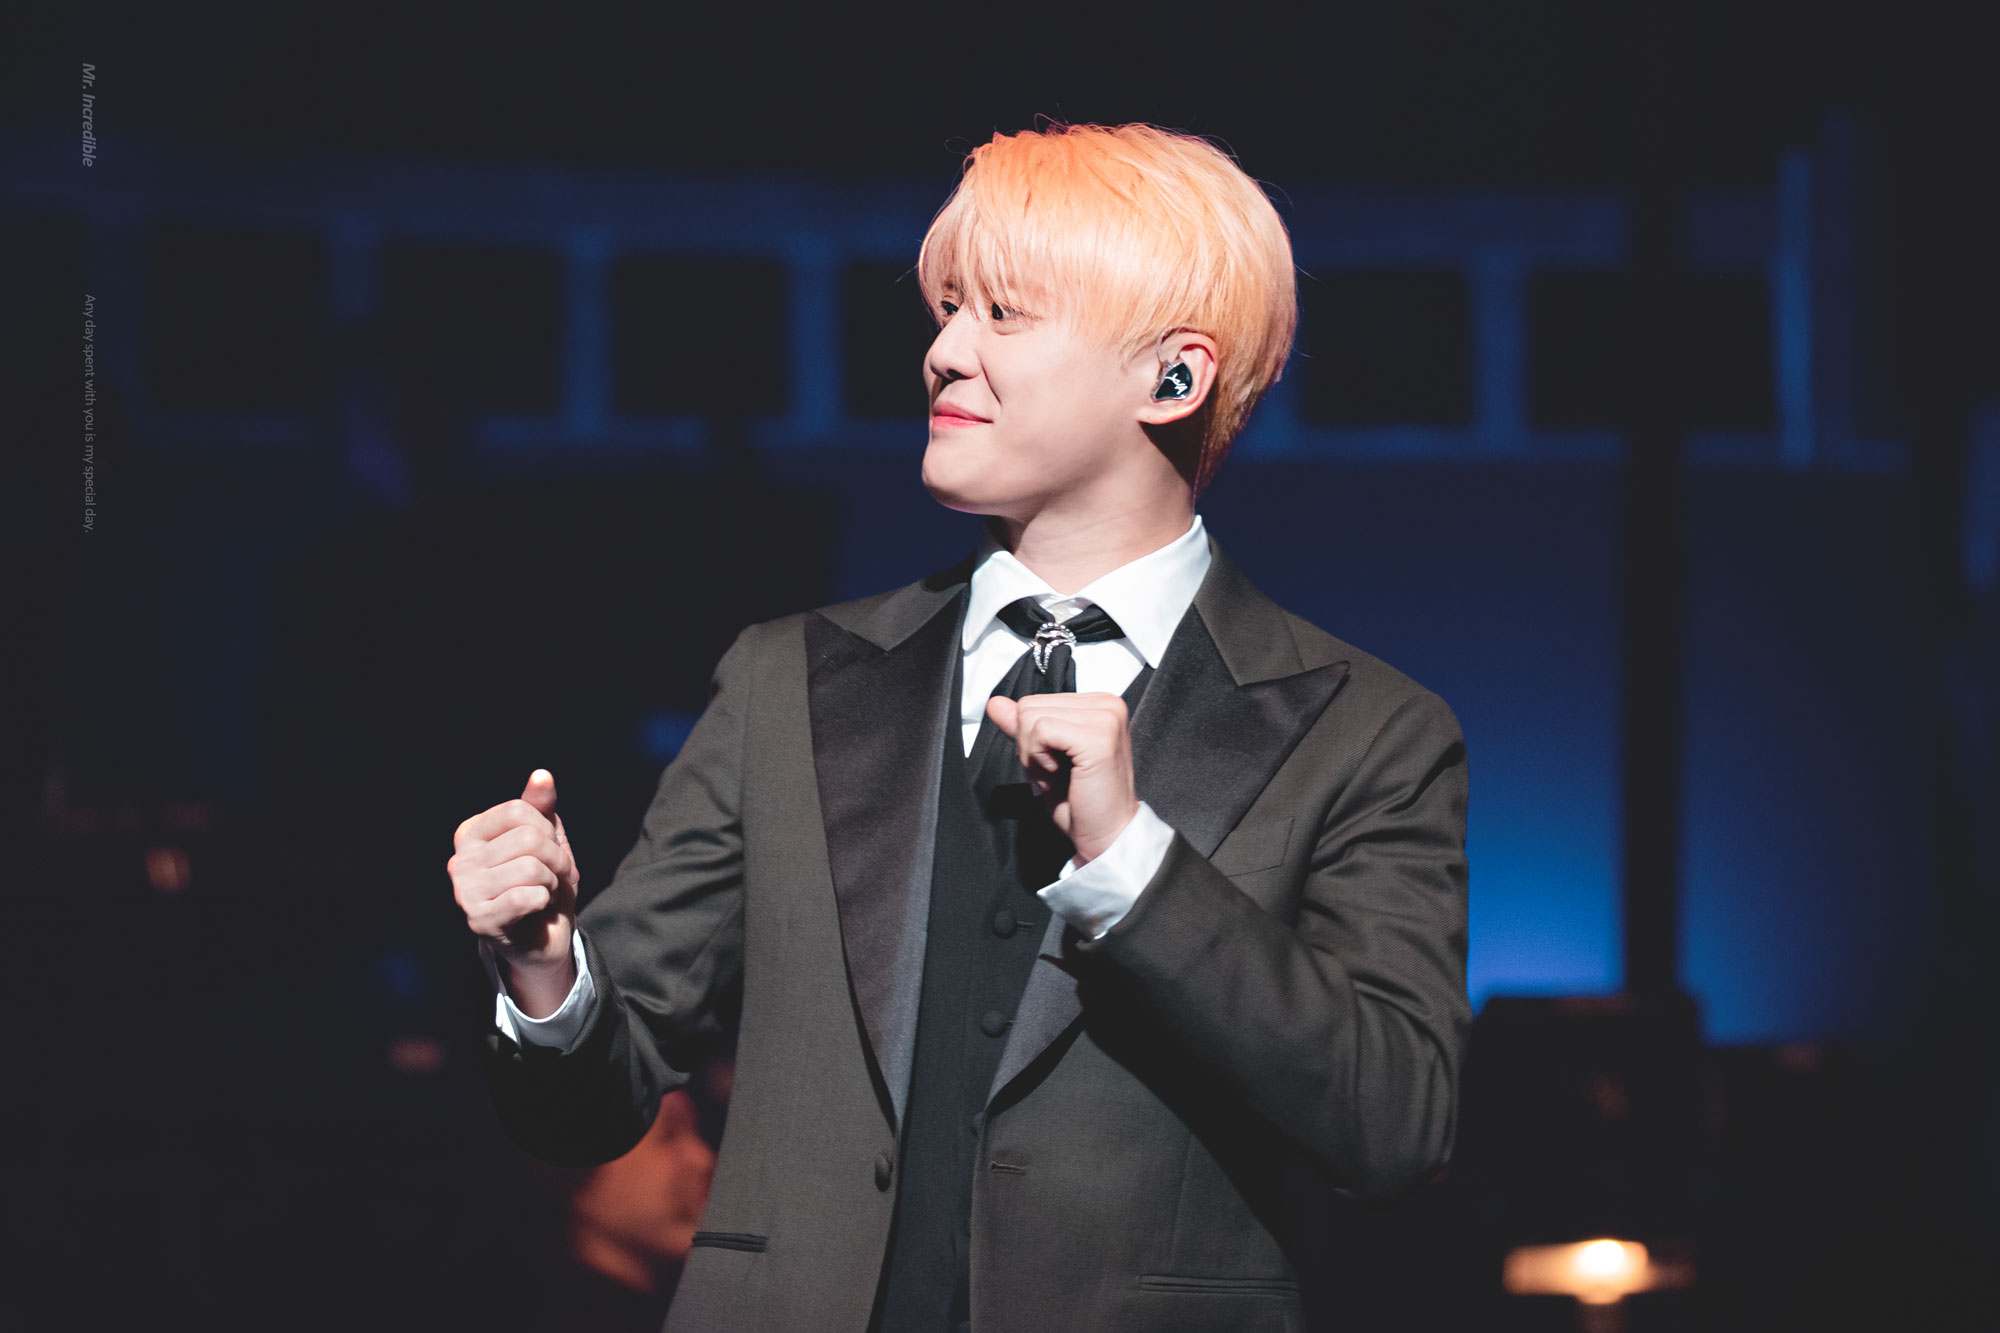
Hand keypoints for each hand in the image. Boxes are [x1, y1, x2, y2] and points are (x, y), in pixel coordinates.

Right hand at [448, 769, 581, 1008]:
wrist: (544, 935)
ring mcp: (464, 891)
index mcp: (470, 833)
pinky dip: (544, 901)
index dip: (548, 830)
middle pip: (530, 839)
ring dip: (551, 882)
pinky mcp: (479, 920)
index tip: (548, 851)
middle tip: (552, 876)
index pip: (520, 810)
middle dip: (556, 859)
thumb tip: (542, 775)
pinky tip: (534, 909)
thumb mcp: (546, 838)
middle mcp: (460, 860)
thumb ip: (541, 806)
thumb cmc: (542, 882)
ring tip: (543, 892)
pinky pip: (527, 896)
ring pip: (532, 867)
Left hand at [985, 692, 1137, 865]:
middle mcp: (1107, 705)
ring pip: (1031, 717)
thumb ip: (1023, 727)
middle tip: (1055, 773)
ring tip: (1057, 775)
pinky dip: (1039, 758)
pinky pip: (1041, 730)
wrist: (1106, 836)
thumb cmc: (1081, 803)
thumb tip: (995, 704)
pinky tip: (1058, 774)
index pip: (1035, 702)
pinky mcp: (1099, 737)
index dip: (1031, 739)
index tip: (1054, 764)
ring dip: (1033, 754)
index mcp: (1098, 705)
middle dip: (1029, 746)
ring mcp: (1106, 719)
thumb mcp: (1043, 757)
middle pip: (1029, 706)